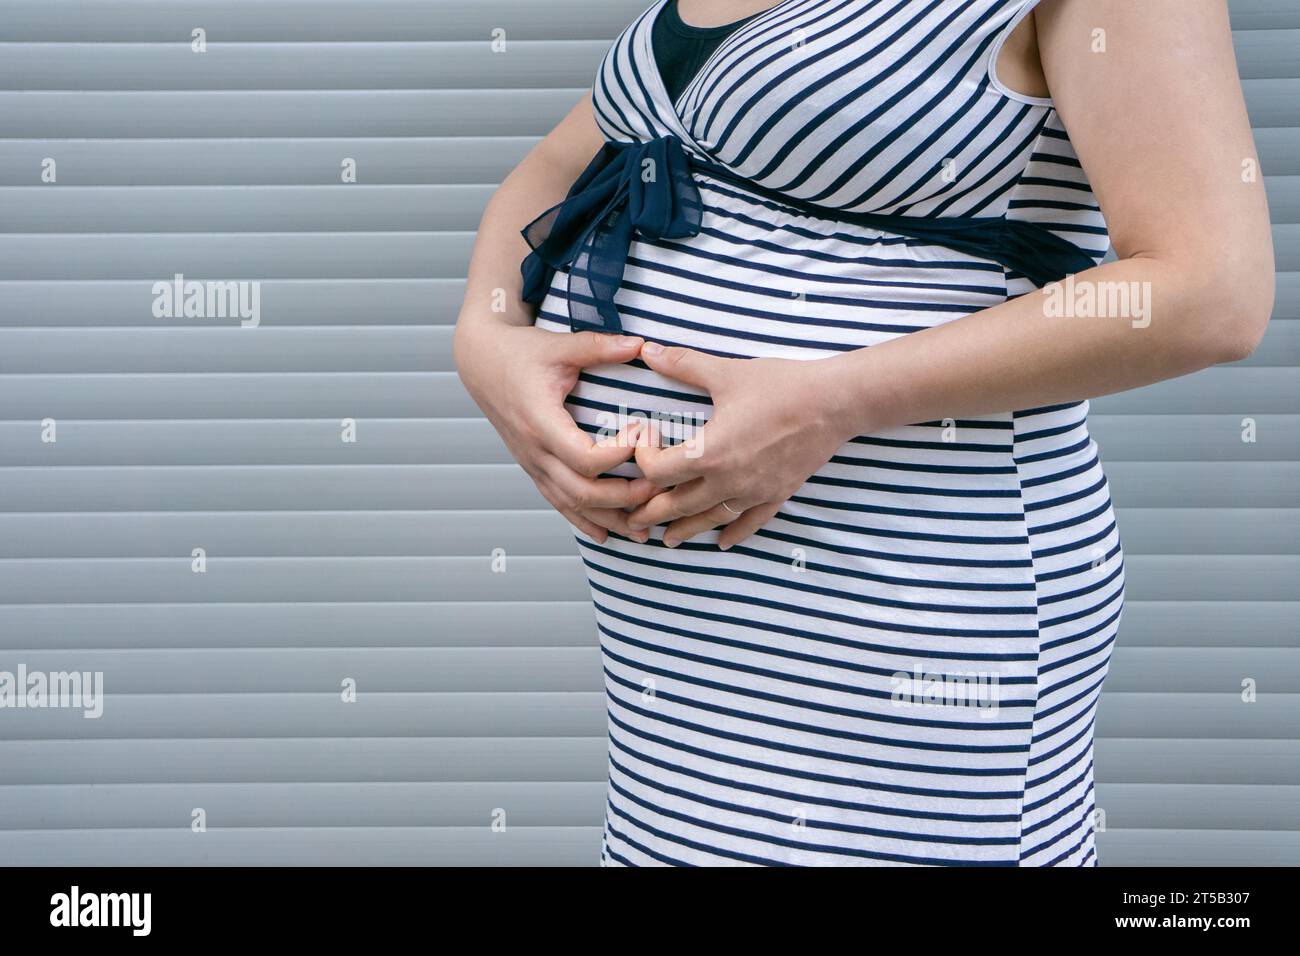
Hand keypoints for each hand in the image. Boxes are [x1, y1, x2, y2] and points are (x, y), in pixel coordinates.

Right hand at [455, 323, 659, 541]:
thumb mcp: (559, 345)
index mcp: (541, 422)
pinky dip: (584, 522)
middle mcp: (535, 451)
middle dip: (625, 497)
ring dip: (610, 519)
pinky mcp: (534, 469)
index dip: (620, 455)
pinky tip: (607, 536)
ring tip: (644, 529)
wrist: (482, 364)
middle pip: (582, 493)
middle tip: (660, 487)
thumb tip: (641, 344)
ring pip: (572, 506)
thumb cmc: (520, 353)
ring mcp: (533, 464)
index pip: (585, 458)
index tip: (645, 434)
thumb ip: (599, 347)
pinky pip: (559, 504)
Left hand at [627, 341, 855, 549]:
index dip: (643, 460)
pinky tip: (721, 543)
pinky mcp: (776, 494)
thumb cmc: (781, 386)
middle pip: (677, 506)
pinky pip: (750, 523)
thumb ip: (684, 365)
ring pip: (709, 520)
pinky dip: (733, 534)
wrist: (834, 403)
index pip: (659, 472)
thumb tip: (649, 349)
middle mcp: (728, 480)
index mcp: (710, 453)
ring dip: (684, 531)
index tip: (645, 443)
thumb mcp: (727, 373)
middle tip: (632, 520)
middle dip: (650, 513)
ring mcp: (753, 492)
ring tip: (667, 540)